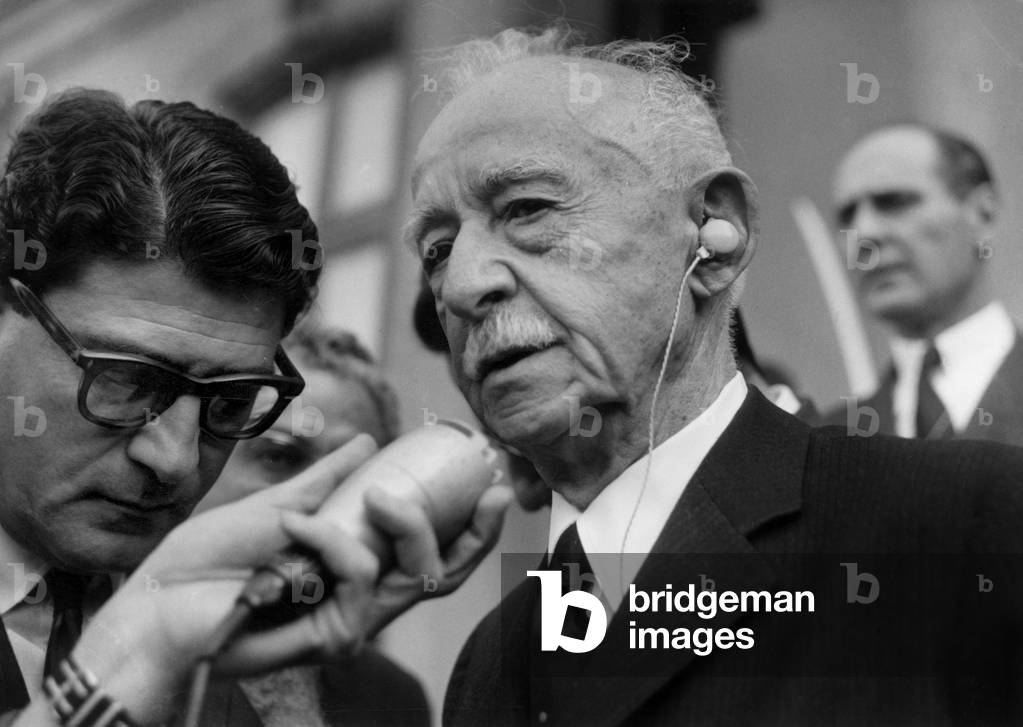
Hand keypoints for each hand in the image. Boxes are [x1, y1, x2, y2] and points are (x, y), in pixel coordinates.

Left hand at [68, 434, 512, 724]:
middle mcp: (362, 602)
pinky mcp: (329, 634)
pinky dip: (333, 541)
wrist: (161, 597)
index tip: (491, 485)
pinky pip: (361, 577)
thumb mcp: (281, 505)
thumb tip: (370, 442)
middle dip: (471, 528)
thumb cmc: (211, 561)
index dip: (470, 528)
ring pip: (413, 572)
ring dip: (395, 522)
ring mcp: (349, 622)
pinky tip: (295, 526)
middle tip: (477, 485)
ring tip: (364, 495)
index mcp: (356, 571)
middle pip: (444, 573)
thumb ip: (328, 480)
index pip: (432, 556)